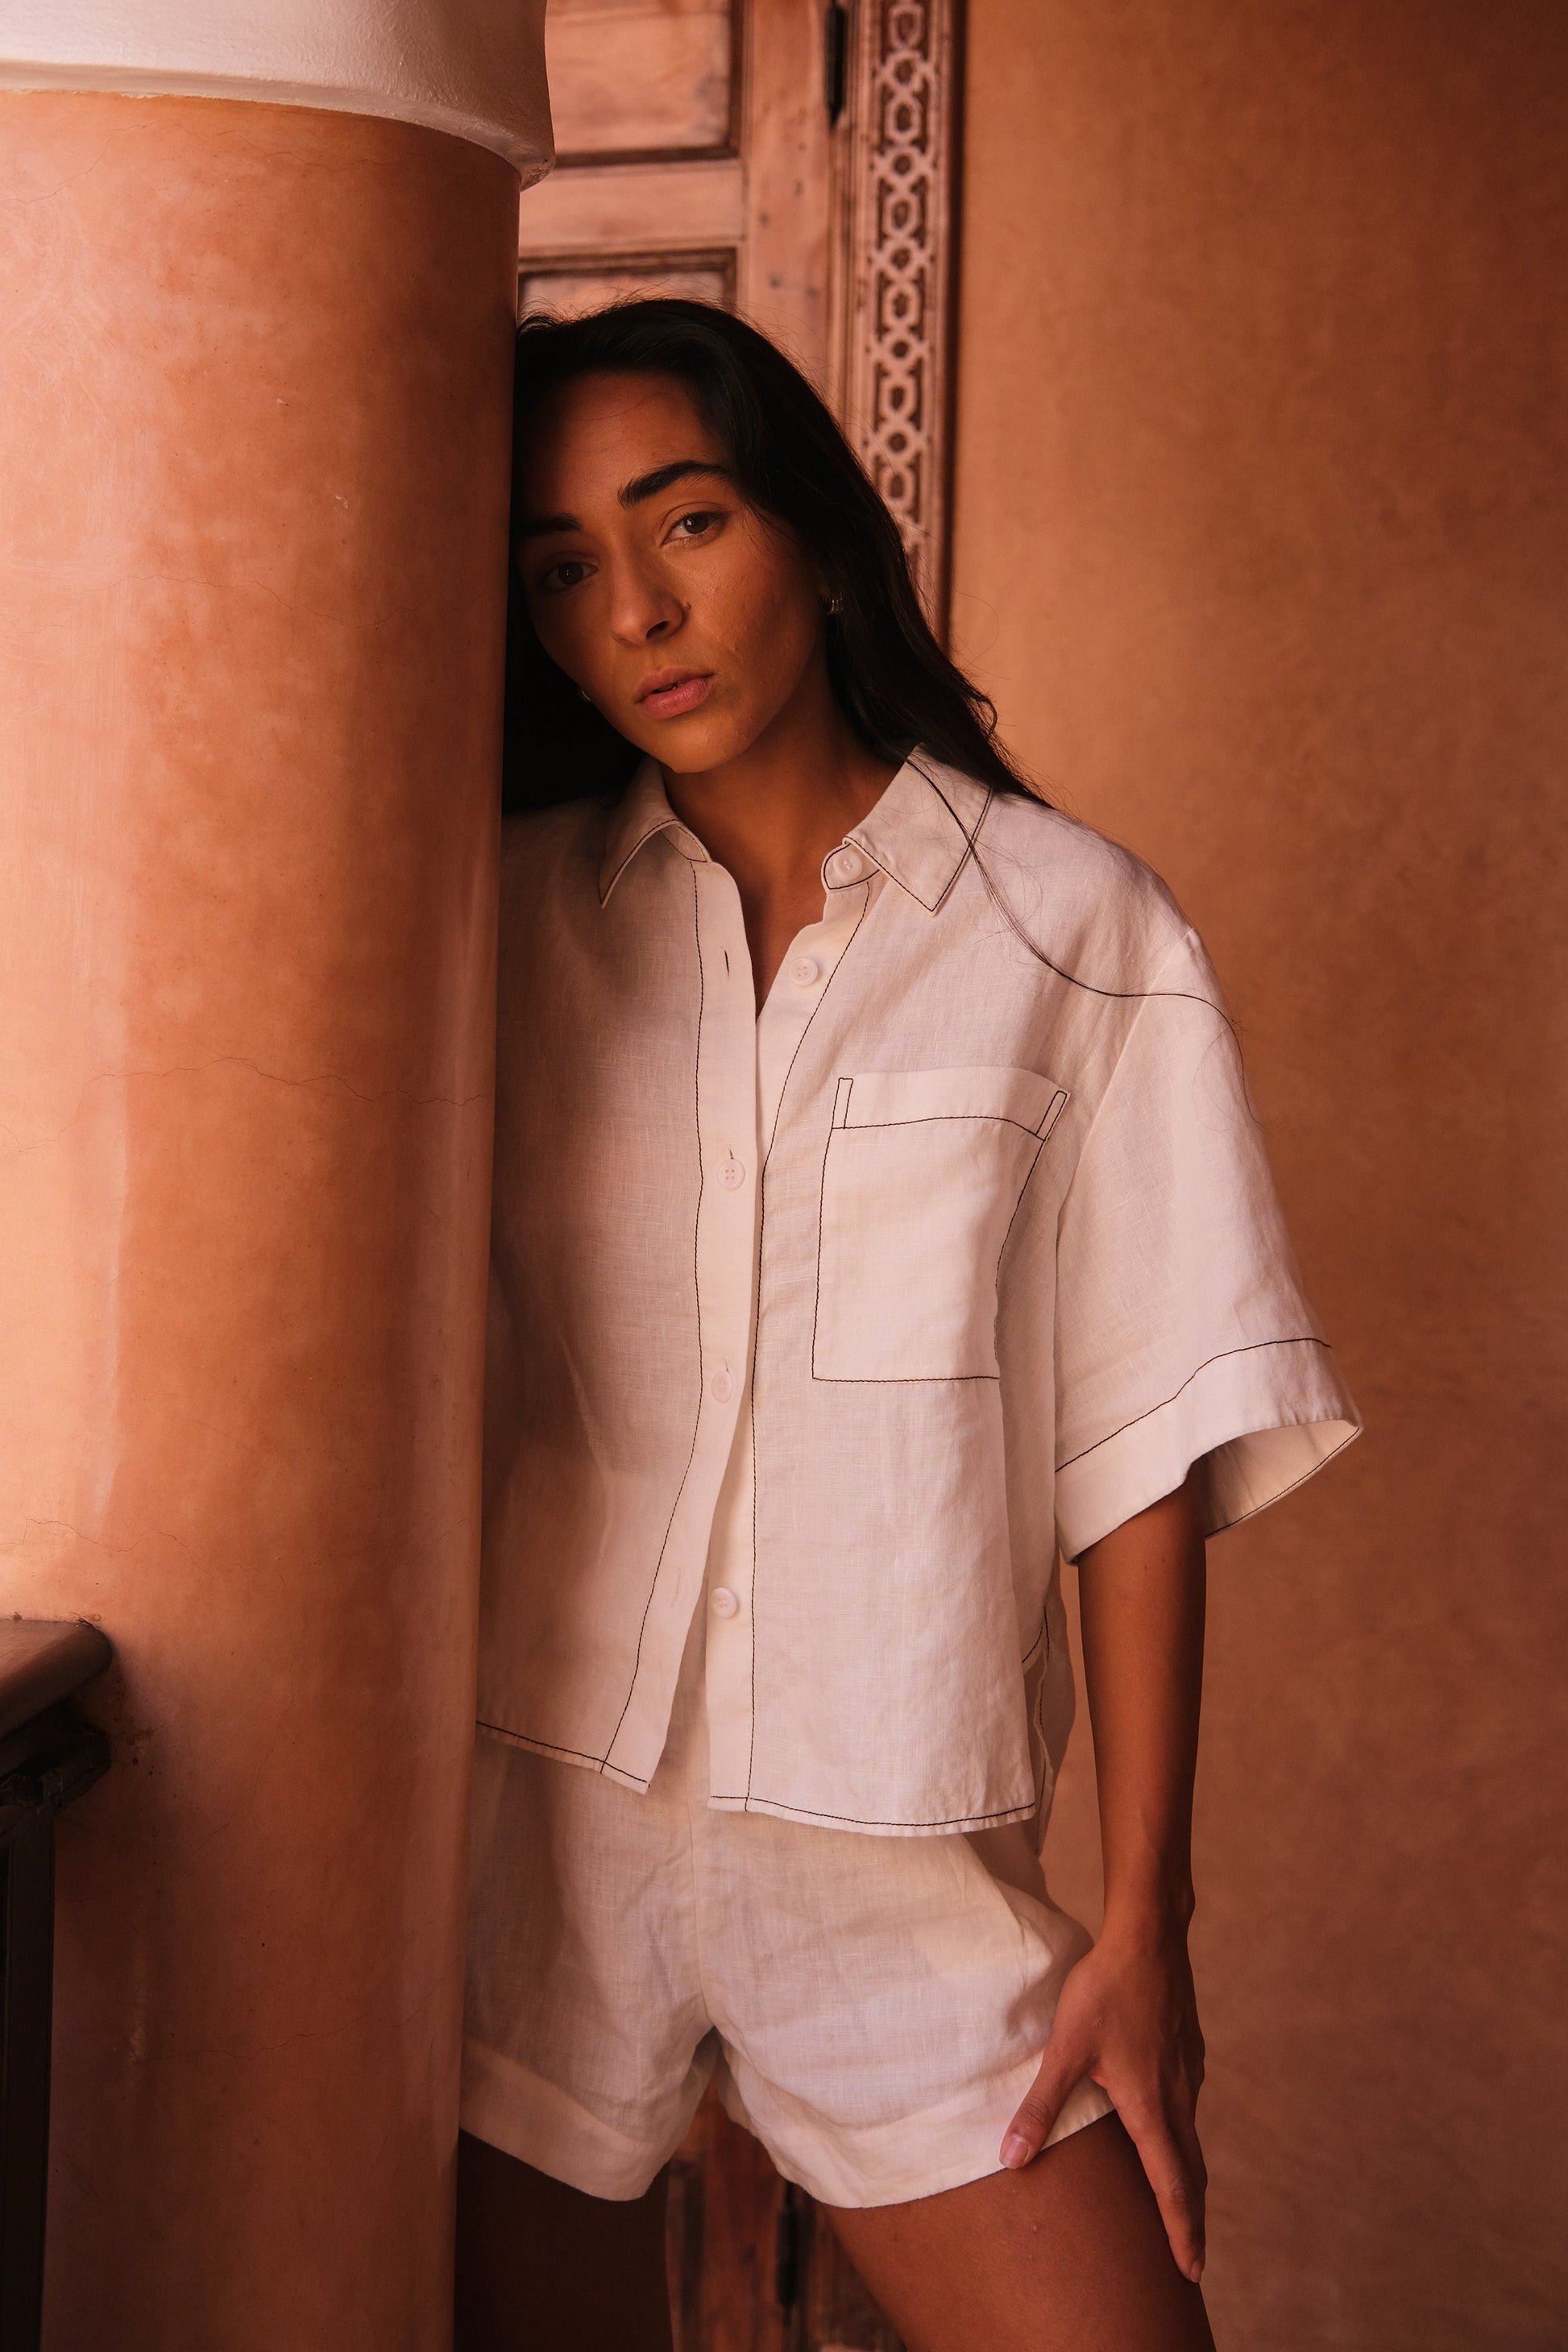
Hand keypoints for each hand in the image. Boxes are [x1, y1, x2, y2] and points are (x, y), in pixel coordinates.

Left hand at [999, 1917, 1207, 2279]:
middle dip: (1190, 2218)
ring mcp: (1189, 2072)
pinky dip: (1185, 2137)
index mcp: (1150, 2107)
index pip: (1172, 2185)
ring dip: (1188, 2177)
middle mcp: (1178, 2096)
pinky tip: (1169, 2128)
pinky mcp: (1188, 2049)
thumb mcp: (1064, 2048)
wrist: (1148, 1936)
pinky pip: (1190, 2107)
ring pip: (1192, 2138)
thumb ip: (1040, 2105)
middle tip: (1191, 2259)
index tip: (1191, 2270)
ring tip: (1179, 2202)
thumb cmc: (1105, 1991)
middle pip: (1191, 2172)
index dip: (1181, 2232)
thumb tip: (1011, 2158)